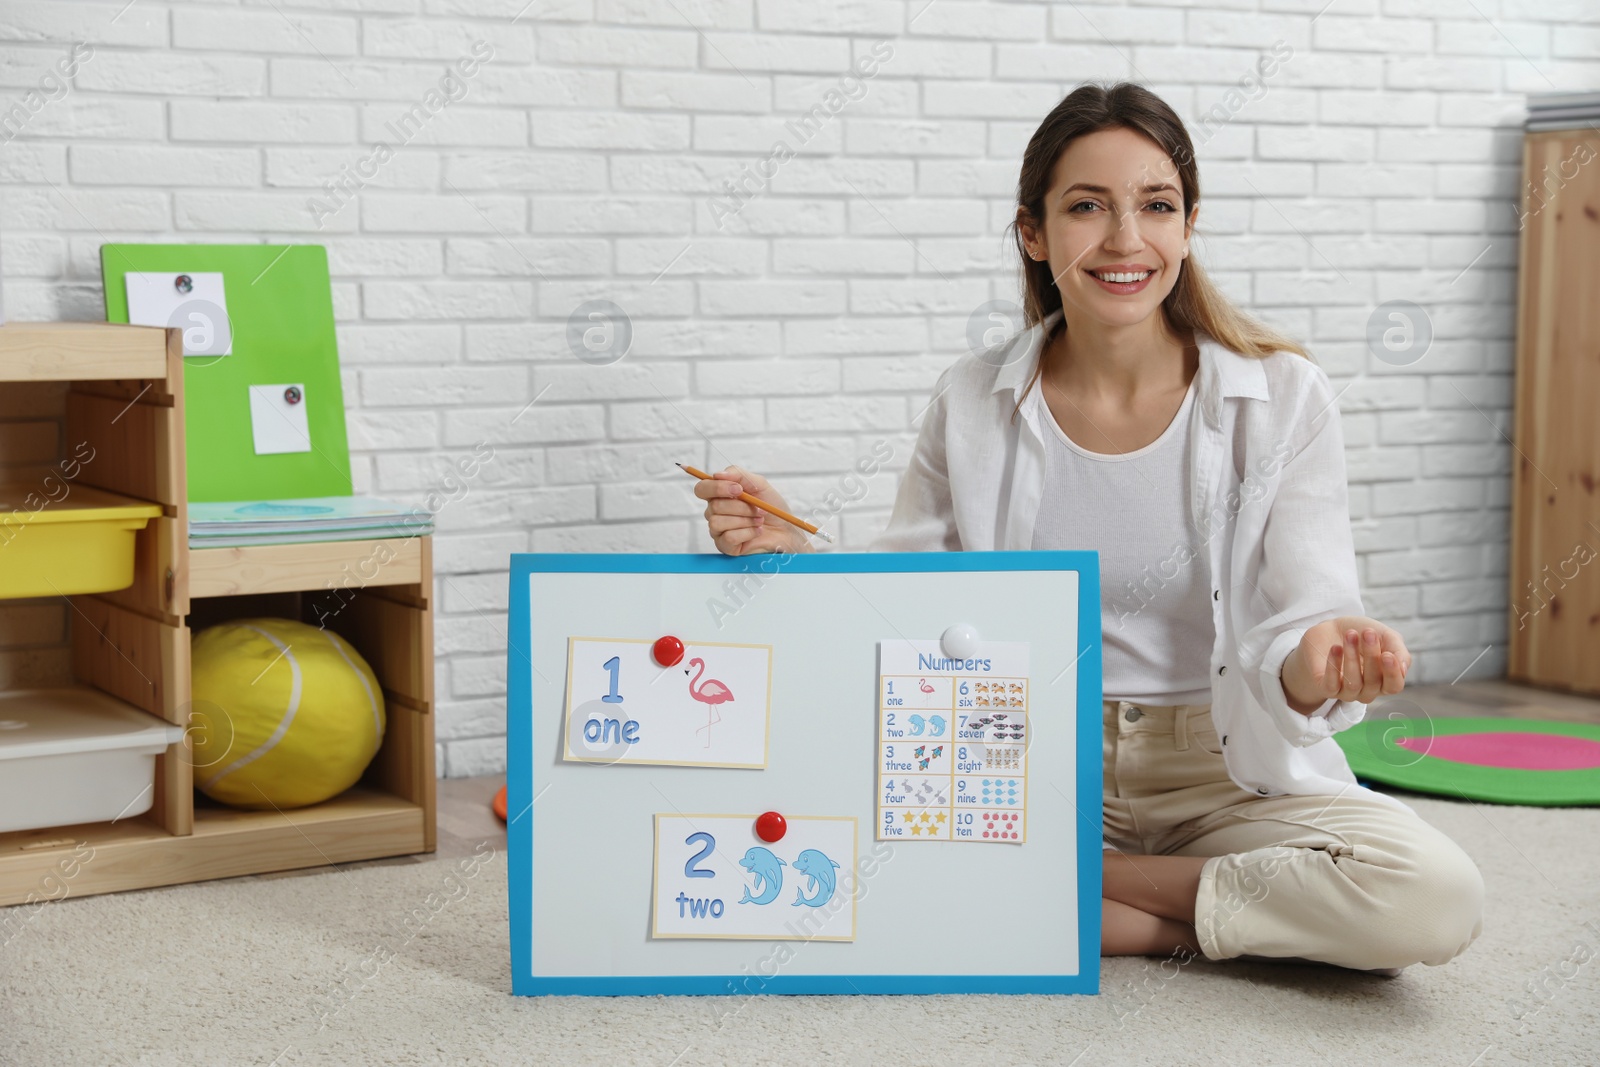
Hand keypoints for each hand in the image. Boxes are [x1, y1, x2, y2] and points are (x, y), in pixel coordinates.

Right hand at [693, 465, 810, 556]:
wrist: (786, 529)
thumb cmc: (771, 506)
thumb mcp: (759, 484)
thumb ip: (738, 474)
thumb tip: (718, 475)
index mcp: (719, 495)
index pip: (702, 489)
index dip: (717, 488)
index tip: (738, 489)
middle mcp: (715, 512)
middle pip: (714, 506)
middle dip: (741, 507)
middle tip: (759, 508)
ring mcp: (718, 531)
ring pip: (718, 522)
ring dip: (745, 520)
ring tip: (759, 520)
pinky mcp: (726, 546)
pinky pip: (728, 537)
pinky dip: (747, 533)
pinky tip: (757, 531)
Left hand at [1281, 616, 1410, 714]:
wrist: (1331, 628)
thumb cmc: (1363, 634)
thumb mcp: (1386, 636)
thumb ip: (1400, 652)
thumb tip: (1403, 670)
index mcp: (1385, 680)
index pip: (1394, 686)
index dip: (1392, 673)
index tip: (1387, 654)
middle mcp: (1368, 690)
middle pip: (1374, 682)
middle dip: (1371, 656)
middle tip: (1368, 633)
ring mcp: (1347, 692)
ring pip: (1354, 683)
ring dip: (1352, 657)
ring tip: (1350, 634)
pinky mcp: (1327, 688)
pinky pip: (1331, 685)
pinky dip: (1334, 666)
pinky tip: (1335, 647)